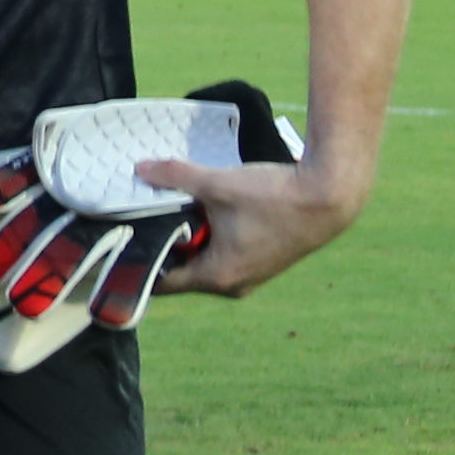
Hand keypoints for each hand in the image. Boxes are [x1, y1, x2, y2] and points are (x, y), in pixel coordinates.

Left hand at [144, 147, 362, 297]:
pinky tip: (206, 210)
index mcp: (217, 277)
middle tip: (145, 217)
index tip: (124, 240)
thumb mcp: (217, 184)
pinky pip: (224, 254)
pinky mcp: (263, 261)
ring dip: (191, 238)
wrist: (330, 197)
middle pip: (182, 270)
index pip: (164, 281)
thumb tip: (140, 169)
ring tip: (174, 209)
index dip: (142, 261)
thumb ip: (175, 177)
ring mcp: (250, 275)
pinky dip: (212, 236)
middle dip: (166, 244)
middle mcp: (232, 284)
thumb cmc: (275, 197)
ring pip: (205, 261)